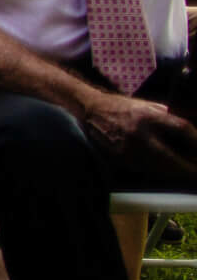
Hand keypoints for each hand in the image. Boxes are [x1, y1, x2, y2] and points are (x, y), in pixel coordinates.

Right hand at [82, 91, 196, 184]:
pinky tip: (168, 170)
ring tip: (187, 173)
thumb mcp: (149, 106)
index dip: (196, 141)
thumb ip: (169, 119)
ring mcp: (127, 149)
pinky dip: (160, 172)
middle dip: (187, 168)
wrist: (92, 110)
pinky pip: (146, 169)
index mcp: (148, 115)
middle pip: (170, 158)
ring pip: (158, 168)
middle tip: (196, 172)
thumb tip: (191, 136)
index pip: (180, 128)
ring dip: (175, 172)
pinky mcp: (120, 159)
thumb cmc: (123, 107)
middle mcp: (137, 134)